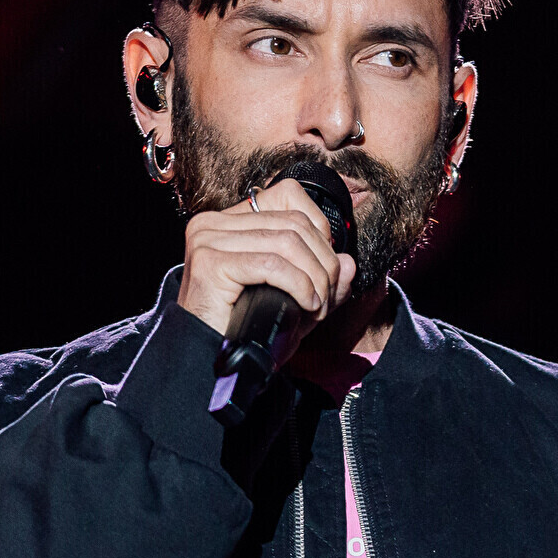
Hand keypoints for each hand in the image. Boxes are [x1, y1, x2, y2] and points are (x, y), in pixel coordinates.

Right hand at [177, 178, 355, 340]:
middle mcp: (214, 223)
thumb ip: (320, 279)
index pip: (288, 195)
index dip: (319, 226)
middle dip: (323, 262)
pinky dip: (299, 285)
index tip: (326, 266)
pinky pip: (272, 265)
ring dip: (315, 278)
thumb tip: (349, 262)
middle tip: (326, 298)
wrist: (207, 361)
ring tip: (316, 306)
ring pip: (287, 242)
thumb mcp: (292, 300)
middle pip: (294, 222)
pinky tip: (306, 305)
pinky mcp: (210, 262)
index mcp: (229, 221)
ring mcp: (208, 240)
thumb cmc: (243, 331)